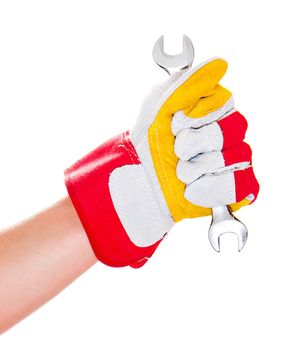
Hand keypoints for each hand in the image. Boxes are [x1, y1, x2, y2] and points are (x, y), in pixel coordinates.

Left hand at [65, 58, 258, 266]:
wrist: (143, 180)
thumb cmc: (149, 141)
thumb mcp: (159, 104)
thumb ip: (188, 83)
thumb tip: (220, 64)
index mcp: (215, 111)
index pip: (226, 103)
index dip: (197, 116)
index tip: (175, 124)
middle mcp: (229, 134)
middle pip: (234, 129)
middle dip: (196, 142)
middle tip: (177, 150)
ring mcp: (235, 161)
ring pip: (237, 157)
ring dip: (197, 167)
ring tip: (180, 172)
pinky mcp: (235, 189)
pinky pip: (240, 185)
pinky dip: (210, 188)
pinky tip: (192, 189)